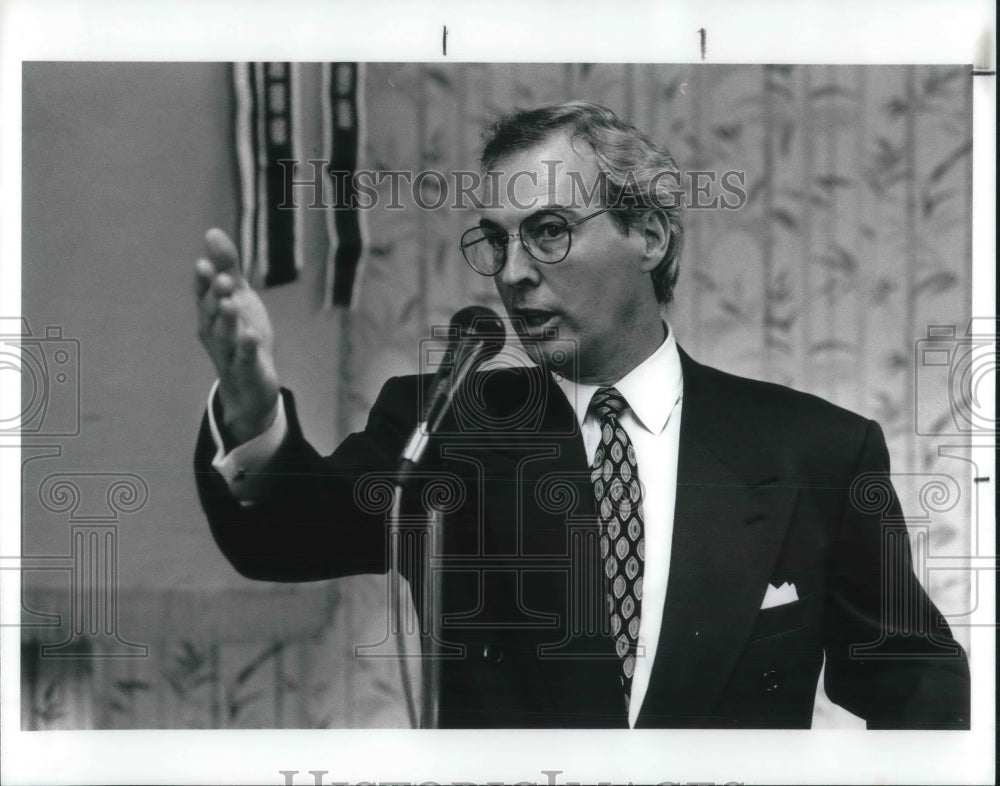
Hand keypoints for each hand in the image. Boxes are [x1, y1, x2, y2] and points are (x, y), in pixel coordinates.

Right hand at [195, 228, 280, 444]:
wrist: (251, 384)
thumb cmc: (241, 333)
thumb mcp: (237, 296)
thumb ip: (227, 266)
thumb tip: (212, 231)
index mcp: (211, 313)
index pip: (203, 294)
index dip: (203, 281)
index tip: (204, 264)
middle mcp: (215, 332)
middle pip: (212, 313)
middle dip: (215, 296)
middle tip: (222, 279)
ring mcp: (229, 352)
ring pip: (225, 335)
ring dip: (227, 320)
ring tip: (231, 303)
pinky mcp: (246, 369)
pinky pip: (245, 359)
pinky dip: (247, 348)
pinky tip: (252, 336)